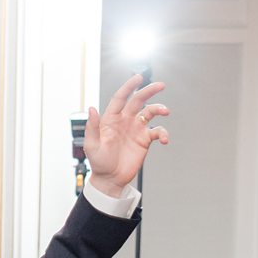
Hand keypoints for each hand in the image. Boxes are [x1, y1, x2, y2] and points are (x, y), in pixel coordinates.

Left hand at [82, 75, 169, 197]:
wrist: (110, 179)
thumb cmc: (98, 163)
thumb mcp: (92, 146)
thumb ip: (92, 127)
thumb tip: (91, 109)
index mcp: (111, 119)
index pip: (120, 98)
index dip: (128, 87)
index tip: (138, 77)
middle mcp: (125, 121)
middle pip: (138, 100)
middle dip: (149, 91)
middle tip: (160, 85)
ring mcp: (136, 129)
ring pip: (150, 112)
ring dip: (159, 108)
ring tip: (165, 111)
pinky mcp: (145, 139)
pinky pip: (157, 131)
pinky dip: (163, 133)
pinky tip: (165, 139)